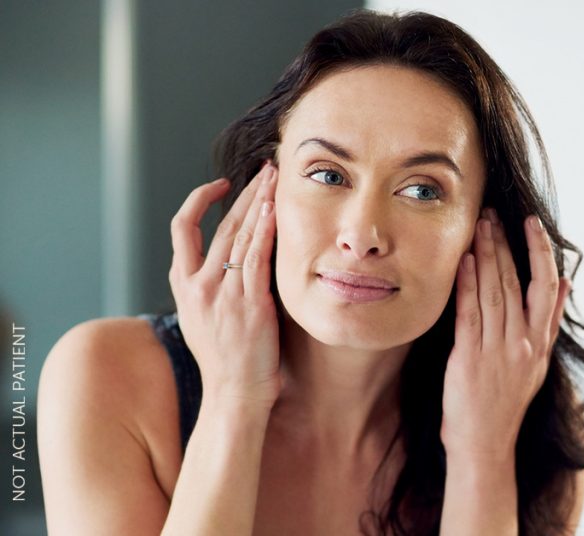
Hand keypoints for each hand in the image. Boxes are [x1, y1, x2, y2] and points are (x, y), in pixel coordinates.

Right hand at [168, 161, 280, 409]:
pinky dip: (265, 231)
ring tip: (276, 178)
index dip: (199, 201)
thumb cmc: (227, 362)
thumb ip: (211, 289)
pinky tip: (275, 210)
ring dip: (260, 202)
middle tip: (265, 170)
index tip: (222, 185)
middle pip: (220, 224)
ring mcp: (223, 294)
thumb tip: (228, 265)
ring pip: (240, 235)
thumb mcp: (204, 320)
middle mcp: (199, 285)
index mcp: (184, 286)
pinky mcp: (249, 304)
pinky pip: (257, 258)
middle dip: (245, 193)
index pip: (183, 229)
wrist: (234, 395)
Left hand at [440, 208, 570, 462]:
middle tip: (493, 214)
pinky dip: (466, 285)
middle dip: (504, 244)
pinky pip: (470, 314)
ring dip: (485, 256)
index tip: (531, 224)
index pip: (546, 286)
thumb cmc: (506, 401)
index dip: (540, 252)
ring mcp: (497, 351)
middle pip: (515, 282)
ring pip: (493, 291)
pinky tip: (462, 262)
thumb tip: (567, 283)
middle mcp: (522, 343)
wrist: (484, 443)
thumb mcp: (538, 362)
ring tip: (479, 227)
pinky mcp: (469, 359)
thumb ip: (550, 321)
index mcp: (540, 342)